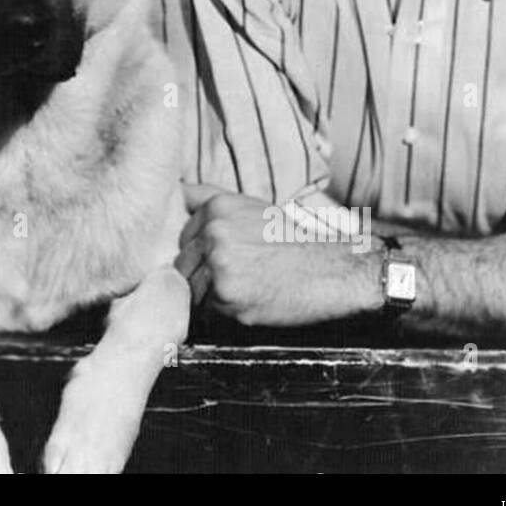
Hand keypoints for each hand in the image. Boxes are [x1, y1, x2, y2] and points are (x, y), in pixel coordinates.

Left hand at [173, 187, 378, 325]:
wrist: (331, 270)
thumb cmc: (292, 242)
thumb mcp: (250, 207)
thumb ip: (208, 201)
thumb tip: (173, 195)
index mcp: (217, 207)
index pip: (181, 235)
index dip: (199, 250)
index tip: (224, 256)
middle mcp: (213, 232)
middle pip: (182, 261)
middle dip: (200, 272)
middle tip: (237, 275)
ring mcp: (218, 263)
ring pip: (189, 287)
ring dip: (208, 293)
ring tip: (243, 288)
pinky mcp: (226, 294)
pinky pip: (204, 309)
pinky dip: (221, 310)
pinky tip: (247, 300)